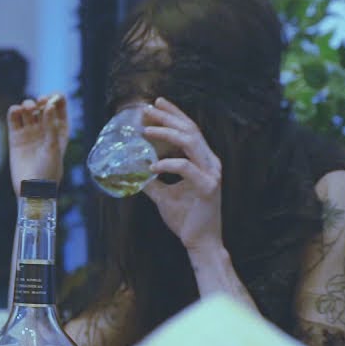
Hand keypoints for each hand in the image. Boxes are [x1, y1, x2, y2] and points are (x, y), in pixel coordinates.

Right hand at [7, 94, 68, 194]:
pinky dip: (13, 111)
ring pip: (27, 110)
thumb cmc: (49, 171)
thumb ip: (51, 126)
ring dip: (27, 104)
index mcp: (60, 130)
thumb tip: (48, 105)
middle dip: (41, 100)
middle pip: (42, 105)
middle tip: (39, 104)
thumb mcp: (53, 147)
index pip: (59, 106)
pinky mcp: (15, 137)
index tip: (51, 99)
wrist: (32, 189)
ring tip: (27, 109)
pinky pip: (13, 119)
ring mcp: (30, 132)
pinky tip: (15, 111)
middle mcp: (45, 129)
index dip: (55, 98)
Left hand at [141, 97, 223, 252]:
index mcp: (203, 161)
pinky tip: (151, 166)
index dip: (174, 115)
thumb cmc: (186, 218)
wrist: (200, 242)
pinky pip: (186, 169)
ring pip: (191, 143)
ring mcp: (211, 174)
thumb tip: (133, 172)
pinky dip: (168, 164)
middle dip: (168, 117)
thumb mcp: (163, 195)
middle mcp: (210, 163)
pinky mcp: (208, 187)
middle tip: (147, 109)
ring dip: (167, 133)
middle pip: (190, 131)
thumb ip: (151, 182)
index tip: (156, 103)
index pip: (189, 130)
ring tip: (146, 130)